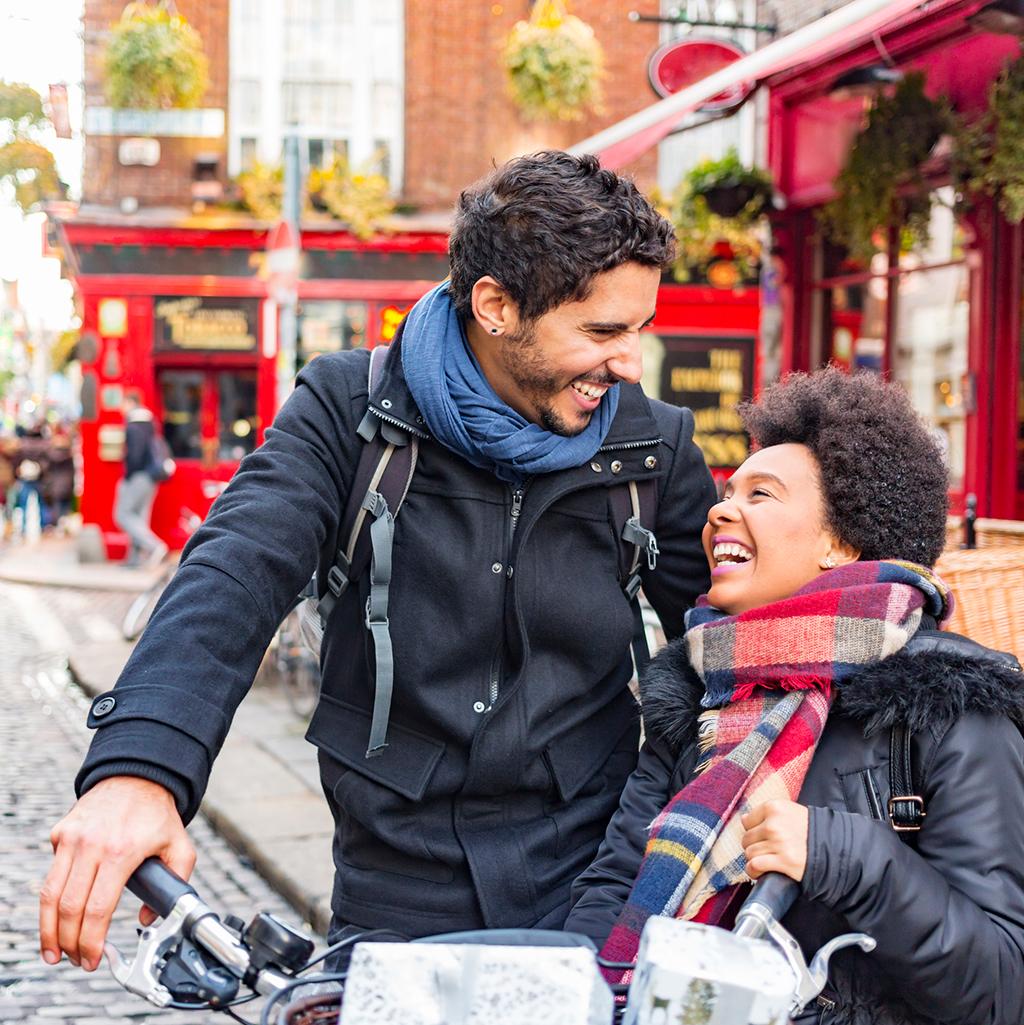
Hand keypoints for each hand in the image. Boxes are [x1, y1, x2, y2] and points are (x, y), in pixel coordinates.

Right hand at [40, 776, 193, 971]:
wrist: (137, 776)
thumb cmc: (158, 814)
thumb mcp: (180, 845)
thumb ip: (176, 883)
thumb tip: (147, 918)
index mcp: (123, 851)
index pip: (97, 908)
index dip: (91, 941)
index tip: (93, 959)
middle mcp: (93, 845)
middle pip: (69, 908)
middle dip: (69, 943)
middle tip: (75, 960)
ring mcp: (72, 838)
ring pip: (50, 895)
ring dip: (48, 930)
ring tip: (54, 952)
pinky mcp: (61, 833)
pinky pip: (52, 872)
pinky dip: (52, 899)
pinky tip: (60, 915)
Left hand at [741, 799, 808, 881]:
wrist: (836, 848)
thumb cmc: (812, 831)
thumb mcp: (792, 812)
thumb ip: (771, 814)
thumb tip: (744, 820)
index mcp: (775, 807)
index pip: (747, 821)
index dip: (753, 831)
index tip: (760, 837)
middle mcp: (774, 823)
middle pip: (747, 838)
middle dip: (754, 847)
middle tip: (765, 851)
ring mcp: (778, 842)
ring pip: (749, 853)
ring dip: (754, 860)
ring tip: (764, 862)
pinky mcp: (783, 861)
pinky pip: (755, 865)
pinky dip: (753, 870)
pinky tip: (758, 872)